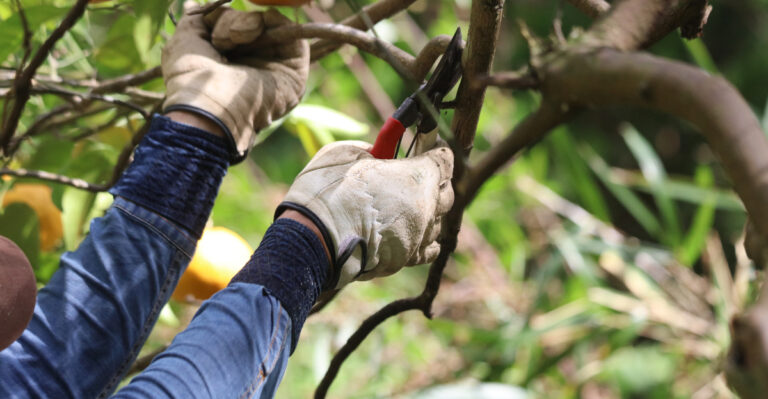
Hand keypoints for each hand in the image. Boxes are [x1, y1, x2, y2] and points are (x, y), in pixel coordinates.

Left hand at [162, 8, 308, 162]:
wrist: (207, 106)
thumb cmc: (190, 80)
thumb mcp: (185, 40)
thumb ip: (198, 19)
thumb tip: (197, 6)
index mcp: (231, 64)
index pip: (236, 26)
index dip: (224, 20)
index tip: (209, 30)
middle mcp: (256, 67)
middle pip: (254, 24)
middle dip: (233, 22)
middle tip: (219, 42)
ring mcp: (277, 70)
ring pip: (271, 27)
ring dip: (247, 23)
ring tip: (231, 41)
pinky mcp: (295, 72)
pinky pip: (293, 33)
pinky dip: (271, 22)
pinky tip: (251, 34)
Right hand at [277, 141, 453, 288]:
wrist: (314, 239)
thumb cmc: (328, 191)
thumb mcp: (346, 153)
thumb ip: (372, 151)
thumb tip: (379, 154)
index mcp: (417, 176)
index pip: (444, 161)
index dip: (435, 153)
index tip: (427, 149)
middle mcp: (426, 207)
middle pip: (446, 192)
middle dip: (435, 182)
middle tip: (415, 176)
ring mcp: (419, 235)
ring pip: (438, 221)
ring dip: (428, 211)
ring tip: (407, 205)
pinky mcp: (406, 259)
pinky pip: (430, 249)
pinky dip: (426, 238)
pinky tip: (416, 232)